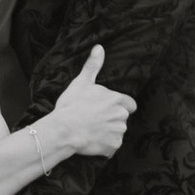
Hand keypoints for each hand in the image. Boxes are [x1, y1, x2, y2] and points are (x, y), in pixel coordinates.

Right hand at [42, 42, 135, 162]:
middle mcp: (122, 116)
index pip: (130, 104)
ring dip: (108, 132)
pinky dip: (104, 146)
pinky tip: (92, 140)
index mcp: (118, 100)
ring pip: (117, 132)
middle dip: (111, 119)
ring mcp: (118, 133)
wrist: (64, 130)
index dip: (119, 106)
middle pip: (122, 118)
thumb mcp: (82, 82)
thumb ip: (93, 66)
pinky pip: (112, 147)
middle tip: (94, 119)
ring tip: (91, 130)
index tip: (106, 108)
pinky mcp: (113, 147)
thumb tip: (99, 48)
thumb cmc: (72, 105)